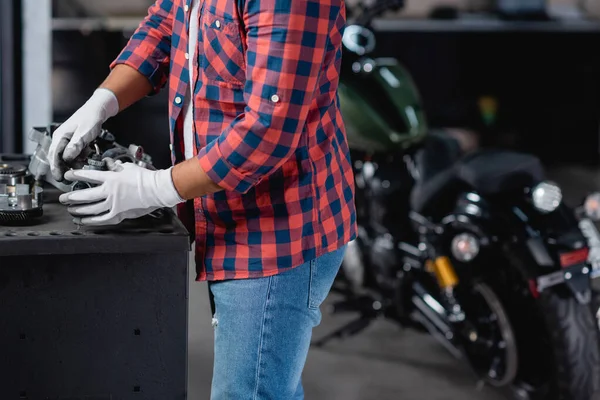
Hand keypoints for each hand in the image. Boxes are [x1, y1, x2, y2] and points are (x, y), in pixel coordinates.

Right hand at [48, 88, 118, 181]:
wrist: (97, 110)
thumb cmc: (90, 119)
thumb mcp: (84, 133)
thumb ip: (76, 145)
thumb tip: (66, 158)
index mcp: (60, 136)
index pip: (54, 155)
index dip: (56, 167)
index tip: (59, 177)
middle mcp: (61, 139)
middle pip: (57, 157)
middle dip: (63, 168)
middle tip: (69, 178)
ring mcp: (67, 140)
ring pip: (66, 157)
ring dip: (73, 163)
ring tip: (82, 167)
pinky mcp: (74, 142)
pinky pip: (74, 153)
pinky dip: (79, 158)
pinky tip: (86, 159)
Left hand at [59, 159, 183, 225]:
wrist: (156, 189)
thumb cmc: (144, 177)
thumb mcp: (128, 167)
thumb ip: (115, 166)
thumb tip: (109, 164)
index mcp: (110, 178)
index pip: (88, 176)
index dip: (76, 175)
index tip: (67, 176)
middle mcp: (109, 191)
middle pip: (85, 195)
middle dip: (71, 197)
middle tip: (62, 198)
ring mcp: (113, 204)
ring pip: (91, 209)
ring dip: (79, 209)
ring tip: (70, 210)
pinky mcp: (119, 213)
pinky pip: (102, 219)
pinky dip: (92, 221)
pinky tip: (83, 221)